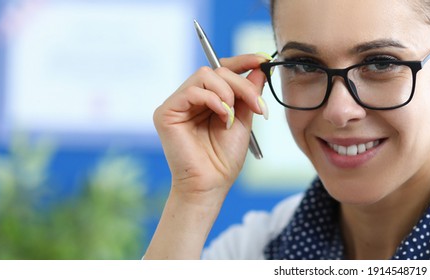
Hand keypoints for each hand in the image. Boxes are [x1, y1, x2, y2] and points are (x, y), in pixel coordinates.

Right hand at [153, 53, 269, 203]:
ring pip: (205, 75)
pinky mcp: (166, 113)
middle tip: (257, 105)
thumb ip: (249, 94)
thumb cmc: (224, 158)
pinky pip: (192, 91)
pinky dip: (212, 99)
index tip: (263, 60)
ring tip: (233, 116)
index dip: (243, 61)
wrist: (211, 185)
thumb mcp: (244, 120)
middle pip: (217, 70)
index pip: (222, 69)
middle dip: (242, 84)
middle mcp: (190, 98)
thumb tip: (259, 68)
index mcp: (208, 99)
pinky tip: (223, 116)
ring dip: (227, 92)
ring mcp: (177, 104)